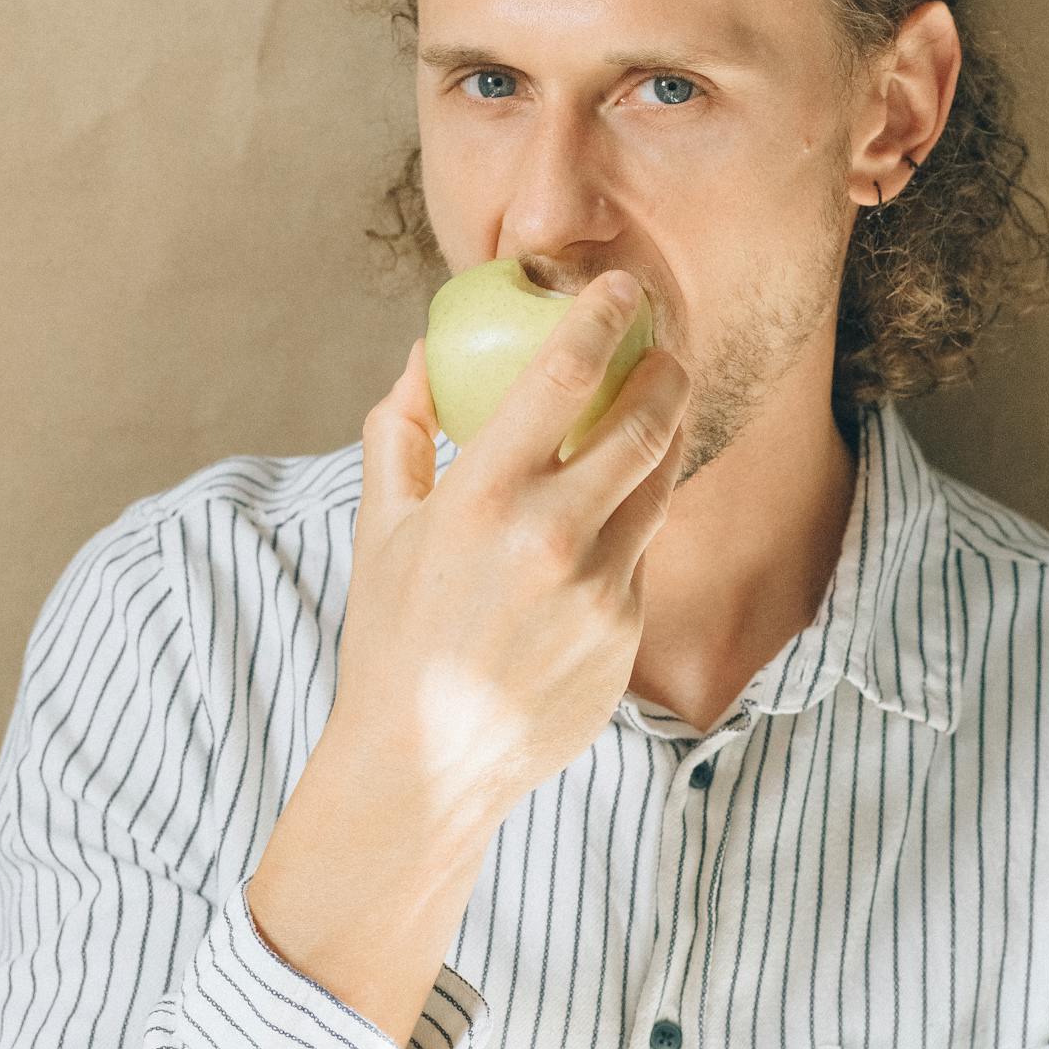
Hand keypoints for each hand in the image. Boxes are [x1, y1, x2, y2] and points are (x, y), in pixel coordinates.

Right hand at [330, 271, 689, 831]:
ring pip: (657, 485)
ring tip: (662, 404)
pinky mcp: (624, 632)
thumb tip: (425, 354)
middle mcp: (548, 538)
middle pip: (643, 423)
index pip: (561, 378)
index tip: (619, 285)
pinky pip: (641, 553)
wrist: (426, 763)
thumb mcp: (381, 530)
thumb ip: (400, 432)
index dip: (600, 317)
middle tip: (666, 343)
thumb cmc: (393, 636)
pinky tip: (615, 509)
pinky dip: (633, 519)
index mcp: (479, 499)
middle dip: (664, 369)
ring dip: (667, 433)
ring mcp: (596, 590)